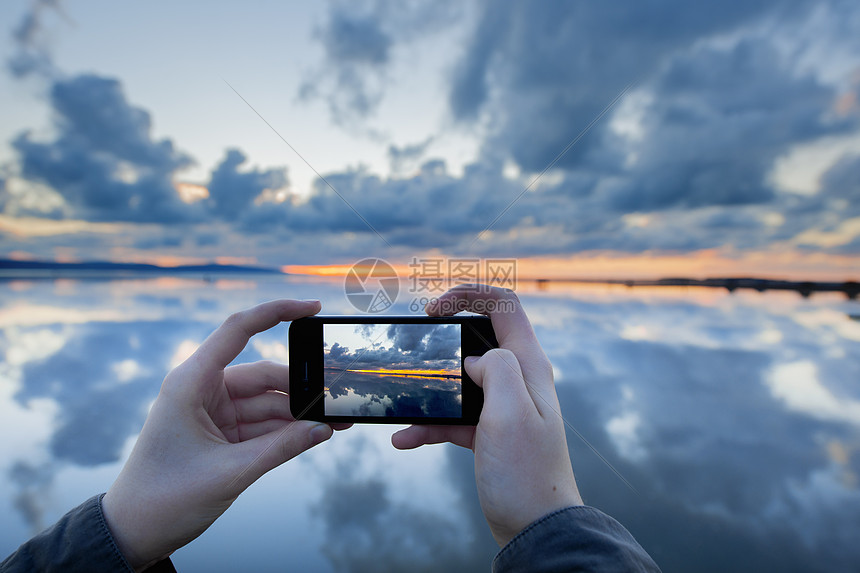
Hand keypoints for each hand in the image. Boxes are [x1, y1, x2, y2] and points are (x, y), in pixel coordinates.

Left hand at [102, 299, 337, 570]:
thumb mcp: (230, 472)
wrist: (133, 533)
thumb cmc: (164, 499)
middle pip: (264, 376)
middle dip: (302, 387)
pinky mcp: (220, 433)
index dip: (277, 312)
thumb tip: (324, 429)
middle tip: (339, 397)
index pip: (238, 331)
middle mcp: (202, 390)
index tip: (312, 307)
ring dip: (299, 413)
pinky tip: (315, 433)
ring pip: (267, 402)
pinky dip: (286, 429)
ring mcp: (212, 412)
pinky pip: (261, 424)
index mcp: (191, 383)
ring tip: (336, 420)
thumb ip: (282, 448)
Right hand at [392, 286, 582, 546]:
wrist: (533, 526)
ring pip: (459, 379)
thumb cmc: (526, 472)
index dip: (469, 294)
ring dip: (429, 387)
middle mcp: (518, 380)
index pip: (504, 305)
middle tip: (415, 344)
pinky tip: (404, 438)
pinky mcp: (488, 432)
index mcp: (528, 365)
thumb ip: (497, 367)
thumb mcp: (511, 411)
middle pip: (478, 336)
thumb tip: (476, 357)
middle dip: (443, 336)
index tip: (434, 310)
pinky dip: (428, 425)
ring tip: (403, 398)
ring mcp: (502, 406)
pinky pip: (452, 418)